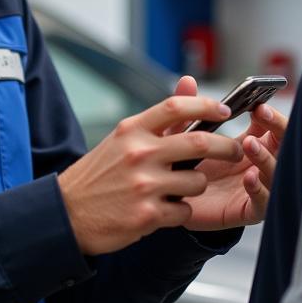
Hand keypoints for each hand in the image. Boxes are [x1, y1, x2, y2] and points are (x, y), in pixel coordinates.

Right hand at [58, 95, 240, 254]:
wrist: (67, 214)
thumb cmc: (98, 175)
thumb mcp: (121, 140)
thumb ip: (156, 121)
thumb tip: (189, 87)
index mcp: (132, 130)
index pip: (176, 107)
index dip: (206, 105)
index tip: (225, 110)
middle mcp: (139, 153)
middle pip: (200, 143)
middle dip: (226, 147)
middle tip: (235, 150)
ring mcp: (144, 185)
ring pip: (197, 181)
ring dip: (197, 186)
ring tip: (181, 189)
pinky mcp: (147, 215)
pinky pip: (185, 210)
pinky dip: (181, 211)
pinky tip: (165, 210)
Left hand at [173, 76, 287, 231]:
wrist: (173, 204)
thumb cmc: (184, 167)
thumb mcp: (183, 136)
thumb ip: (186, 110)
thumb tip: (186, 80)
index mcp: (249, 142)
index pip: (271, 125)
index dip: (270, 114)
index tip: (259, 103)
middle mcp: (258, 163)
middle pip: (284, 144)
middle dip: (278, 128)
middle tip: (262, 114)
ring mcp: (256, 187)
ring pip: (277, 172)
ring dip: (266, 156)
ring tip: (249, 144)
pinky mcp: (248, 211)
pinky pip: (264, 202)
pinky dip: (260, 189)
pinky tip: (249, 178)